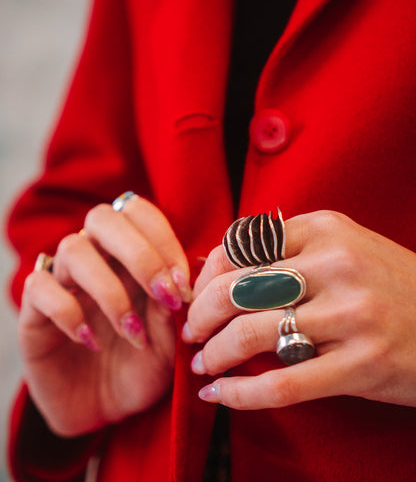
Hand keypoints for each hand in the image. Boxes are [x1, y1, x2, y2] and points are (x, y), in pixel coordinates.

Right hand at [19, 195, 190, 435]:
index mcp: (128, 252)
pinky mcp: (33, 310)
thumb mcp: (169, 343)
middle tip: (165, 295)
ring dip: (110, 289)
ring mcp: (61, 280)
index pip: (138, 213)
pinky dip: (68, 311)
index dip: (163, 239)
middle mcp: (93, 257)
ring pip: (73, 249)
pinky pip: (40, 287)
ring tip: (133, 333)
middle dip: (140, 254)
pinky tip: (90, 341)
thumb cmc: (141, 367)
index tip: (184, 283)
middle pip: (103, 218)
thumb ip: (172, 309)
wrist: (104, 413)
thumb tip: (182, 278)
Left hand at [183, 210, 415, 409]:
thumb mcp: (343, 246)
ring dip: (215, 353)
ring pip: (252, 332)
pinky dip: (241, 393)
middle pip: (238, 287)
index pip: (241, 244)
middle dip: (200, 315)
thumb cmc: (387, 284)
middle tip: (191, 332)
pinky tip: (220, 394)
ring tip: (203, 364)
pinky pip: (282, 383)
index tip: (198, 294)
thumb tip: (217, 268)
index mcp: (326, 228)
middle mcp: (337, 264)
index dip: (207, 274)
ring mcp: (351, 315)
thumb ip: (288, 249)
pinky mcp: (361, 365)